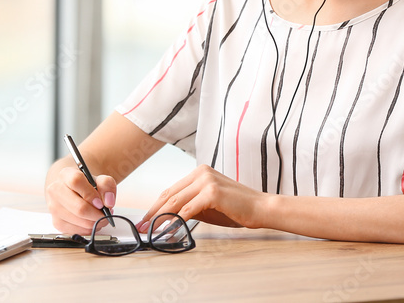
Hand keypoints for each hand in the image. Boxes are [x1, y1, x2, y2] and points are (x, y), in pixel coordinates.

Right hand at [45, 165, 116, 234]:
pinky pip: (77, 231)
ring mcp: (54, 208)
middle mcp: (55, 190)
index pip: (76, 181)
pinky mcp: (57, 222)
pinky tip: (90, 221)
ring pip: (80, 221)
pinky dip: (88, 229)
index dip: (90, 194)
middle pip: (79, 207)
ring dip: (95, 223)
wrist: (72, 191)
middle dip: (97, 214)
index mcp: (65, 175)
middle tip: (105, 214)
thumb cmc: (85, 186)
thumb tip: (108, 202)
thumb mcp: (99, 180)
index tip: (100, 203)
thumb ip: (107, 186)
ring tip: (99, 217)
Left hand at [139, 164, 263, 230]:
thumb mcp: (208, 207)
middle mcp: (201, 172)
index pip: (171, 190)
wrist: (261, 208)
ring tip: (151, 231)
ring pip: (176, 202)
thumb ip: (189, 208)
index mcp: (199, 173)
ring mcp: (206, 180)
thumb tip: (168, 219)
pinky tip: (168, 231)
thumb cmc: (236, 209)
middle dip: (153, 213)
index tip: (145, 220)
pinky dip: (176, 222)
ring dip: (160, 218)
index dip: (156, 206)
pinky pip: (188, 210)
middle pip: (170, 195)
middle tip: (142, 227)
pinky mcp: (212, 192)